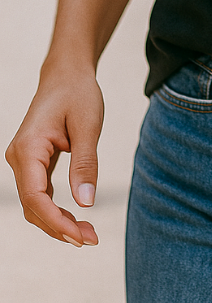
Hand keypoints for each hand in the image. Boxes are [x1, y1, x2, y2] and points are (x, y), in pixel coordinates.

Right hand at [5, 65, 103, 246]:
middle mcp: (19, 157)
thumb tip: (87, 203)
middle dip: (59, 228)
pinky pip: (39, 194)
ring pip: (34, 204)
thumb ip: (85, 163)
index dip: (56, 221)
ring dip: (57, 222)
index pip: (35, 197)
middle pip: (33, 206)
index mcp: (28, 147)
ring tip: (88, 234)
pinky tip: (75, 219)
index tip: (81, 236)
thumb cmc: (78, 93)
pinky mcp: (32, 163)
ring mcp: (23, 161)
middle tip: (91, 239)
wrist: (67, 74)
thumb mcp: (88, 125)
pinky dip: (55, 210)